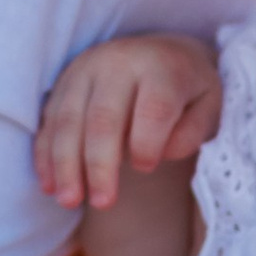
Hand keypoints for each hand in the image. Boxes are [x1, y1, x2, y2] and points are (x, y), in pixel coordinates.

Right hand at [35, 33, 221, 212]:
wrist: (160, 52)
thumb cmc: (187, 90)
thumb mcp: (210, 104)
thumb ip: (194, 130)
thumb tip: (163, 153)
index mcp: (161, 66)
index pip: (153, 108)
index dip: (148, 143)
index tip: (147, 168)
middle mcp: (118, 62)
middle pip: (103, 117)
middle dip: (99, 164)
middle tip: (103, 203)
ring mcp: (84, 70)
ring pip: (67, 120)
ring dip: (65, 165)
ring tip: (69, 201)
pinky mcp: (63, 83)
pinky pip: (49, 121)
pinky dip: (46, 155)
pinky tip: (49, 185)